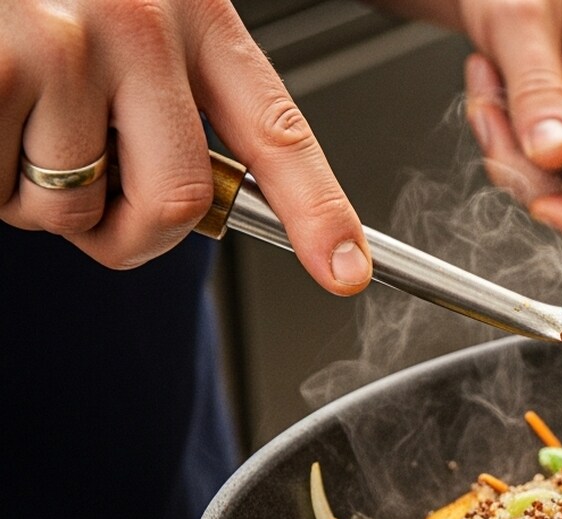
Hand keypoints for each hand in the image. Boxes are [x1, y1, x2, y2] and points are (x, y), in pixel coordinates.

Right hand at [0, 0, 371, 294]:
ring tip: (16, 124)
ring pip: (70, 207)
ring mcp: (64, 44)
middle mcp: (140, 25)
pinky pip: (0, 185)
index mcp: (195, 16)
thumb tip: (187, 209)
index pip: (278, 132)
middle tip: (86, 203)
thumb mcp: (131, 17)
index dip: (318, 211)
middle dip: (126, 234)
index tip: (345, 269)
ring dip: (32, 199)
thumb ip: (172, 103)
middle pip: (177, 201)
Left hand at [452, 0, 561, 244]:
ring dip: (515, 150)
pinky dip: (518, 143)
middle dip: (533, 167)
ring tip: (497, 87)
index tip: (544, 202)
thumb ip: (537, 91)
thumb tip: (554, 154)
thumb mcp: (518, 21)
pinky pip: (559, 166)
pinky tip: (507, 96)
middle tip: (496, 112)